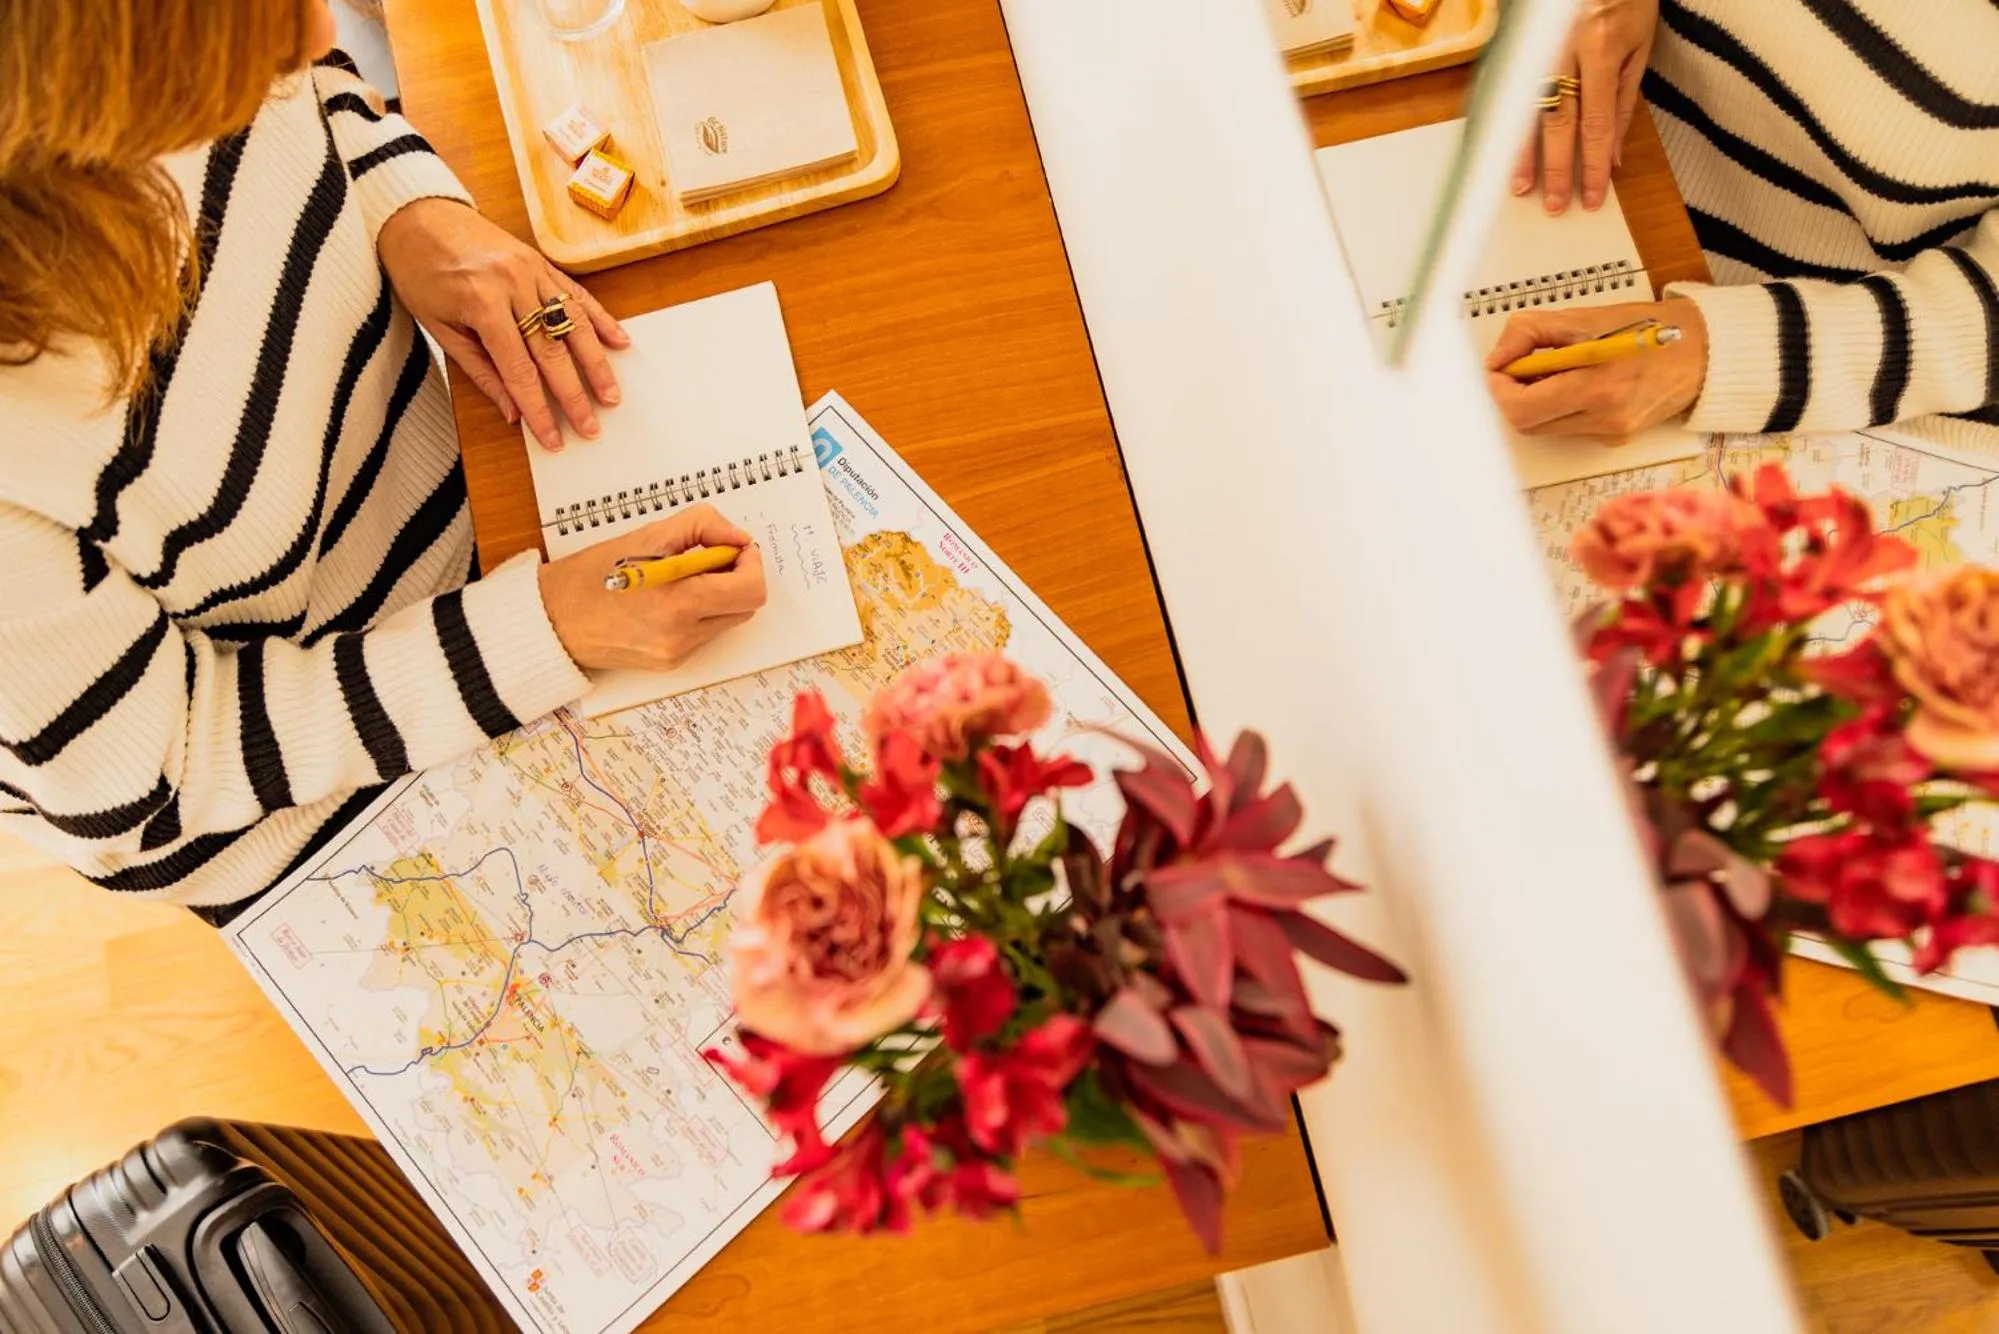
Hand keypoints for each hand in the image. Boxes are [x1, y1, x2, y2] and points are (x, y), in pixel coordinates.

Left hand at [377, 198, 629, 451]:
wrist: (417, 215)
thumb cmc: (419, 272)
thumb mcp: (440, 327)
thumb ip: (480, 370)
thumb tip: (513, 411)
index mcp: (482, 305)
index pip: (520, 371)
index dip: (538, 410)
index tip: (553, 438)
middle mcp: (513, 285)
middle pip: (553, 352)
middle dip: (574, 395)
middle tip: (591, 427)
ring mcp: (531, 270)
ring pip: (574, 325)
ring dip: (596, 364)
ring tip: (611, 395)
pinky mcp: (541, 261)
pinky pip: (576, 294)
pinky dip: (600, 319)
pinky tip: (619, 342)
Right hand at [538, 504, 768, 671]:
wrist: (552, 619)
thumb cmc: (593, 575)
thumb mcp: (649, 534)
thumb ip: (703, 527)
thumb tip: (738, 537)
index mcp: (678, 603)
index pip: (750, 590)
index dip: (751, 563)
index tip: (735, 548)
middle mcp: (681, 636)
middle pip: (746, 607)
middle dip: (736, 577)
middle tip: (709, 558)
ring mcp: (677, 654)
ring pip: (728, 620)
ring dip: (718, 595)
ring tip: (682, 578)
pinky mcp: (671, 663)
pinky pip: (705, 633)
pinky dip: (699, 612)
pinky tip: (669, 599)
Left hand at [1484, 298, 1706, 435]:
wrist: (1702, 350)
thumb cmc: (1647, 328)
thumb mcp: (1584, 317)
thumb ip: (1531, 333)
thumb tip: (1498, 358)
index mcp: (1598, 385)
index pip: (1522, 408)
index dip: (1499, 390)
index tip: (1497, 370)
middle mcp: (1605, 417)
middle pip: (1527, 424)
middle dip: (1515, 395)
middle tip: (1520, 368)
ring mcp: (1612, 432)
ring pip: (1546, 428)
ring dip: (1537, 402)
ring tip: (1556, 371)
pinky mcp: (1616, 438)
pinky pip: (1569, 428)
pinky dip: (1561, 408)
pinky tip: (1578, 384)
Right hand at [1511, 0, 1658, 213]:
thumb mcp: (1639, 44)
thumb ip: (1623, 99)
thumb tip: (1614, 151)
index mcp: (1600, 49)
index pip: (1595, 123)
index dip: (1593, 165)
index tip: (1592, 196)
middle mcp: (1563, 49)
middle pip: (1556, 122)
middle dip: (1555, 168)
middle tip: (1552, 204)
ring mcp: (1534, 44)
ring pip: (1524, 108)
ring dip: (1521, 152)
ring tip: (1519, 186)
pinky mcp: (1515, 41)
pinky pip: (1506, 88)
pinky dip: (1501, 121)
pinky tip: (1497, 146)